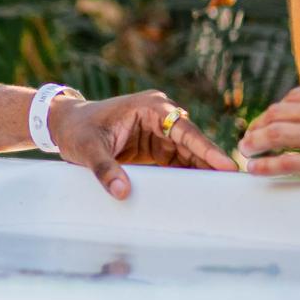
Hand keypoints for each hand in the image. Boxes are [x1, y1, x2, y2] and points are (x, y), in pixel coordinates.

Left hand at [50, 90, 236, 199]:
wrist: (65, 125)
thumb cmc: (77, 131)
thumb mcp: (87, 150)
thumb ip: (105, 169)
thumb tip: (122, 192)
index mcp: (150, 107)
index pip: (185, 130)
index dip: (207, 149)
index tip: (226, 165)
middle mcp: (160, 115)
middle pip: (193, 142)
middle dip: (212, 161)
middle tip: (235, 183)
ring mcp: (159, 130)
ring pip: (188, 152)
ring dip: (203, 170)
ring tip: (225, 191)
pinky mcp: (155, 145)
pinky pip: (177, 161)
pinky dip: (188, 174)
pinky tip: (201, 190)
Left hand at [238, 80, 299, 185]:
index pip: (294, 97)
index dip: (277, 109)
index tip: (271, 119)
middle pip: (277, 113)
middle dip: (259, 124)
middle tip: (250, 134)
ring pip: (274, 135)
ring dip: (254, 142)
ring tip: (246, 149)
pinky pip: (285, 163)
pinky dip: (265, 166)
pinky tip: (255, 169)